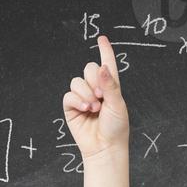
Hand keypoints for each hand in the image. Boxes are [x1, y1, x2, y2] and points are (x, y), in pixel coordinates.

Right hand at [62, 34, 128, 159]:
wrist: (105, 147)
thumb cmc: (116, 128)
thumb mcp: (118, 104)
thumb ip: (110, 85)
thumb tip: (102, 67)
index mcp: (110, 87)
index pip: (106, 65)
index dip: (104, 51)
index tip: (102, 39)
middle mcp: (95, 89)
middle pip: (88, 68)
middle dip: (94, 80)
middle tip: (101, 96)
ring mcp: (82, 98)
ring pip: (77, 81)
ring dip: (86, 93)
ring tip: (95, 108)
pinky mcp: (71, 107)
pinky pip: (69, 94)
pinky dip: (77, 100)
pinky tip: (85, 109)